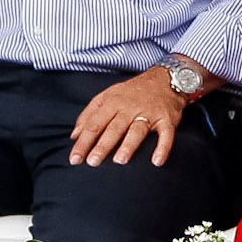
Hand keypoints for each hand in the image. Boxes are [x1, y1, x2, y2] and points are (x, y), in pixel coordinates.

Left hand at [70, 65, 195, 166]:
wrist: (165, 79)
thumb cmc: (132, 92)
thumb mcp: (107, 96)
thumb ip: (89, 114)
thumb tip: (74, 136)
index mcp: (113, 102)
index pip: (94, 124)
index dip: (83, 142)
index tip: (74, 159)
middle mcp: (130, 108)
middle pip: (114, 128)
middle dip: (103, 145)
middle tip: (92, 162)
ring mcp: (150, 113)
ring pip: (137, 130)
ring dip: (129, 145)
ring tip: (119, 160)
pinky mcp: (167, 119)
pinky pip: (166, 134)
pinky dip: (163, 147)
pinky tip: (157, 161)